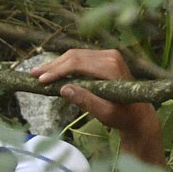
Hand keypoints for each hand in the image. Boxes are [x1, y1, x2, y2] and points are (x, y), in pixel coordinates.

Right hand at [30, 49, 164, 165]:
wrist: (139, 114)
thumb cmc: (123, 117)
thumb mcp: (104, 113)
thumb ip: (85, 101)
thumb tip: (63, 89)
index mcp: (111, 68)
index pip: (77, 63)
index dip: (57, 71)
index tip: (40, 80)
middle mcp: (111, 56)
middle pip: (74, 56)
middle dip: (52, 66)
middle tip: (33, 75)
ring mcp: (109, 55)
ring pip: (75, 55)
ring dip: (56, 64)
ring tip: (39, 74)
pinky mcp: (106, 58)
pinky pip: (81, 58)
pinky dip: (65, 65)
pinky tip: (53, 72)